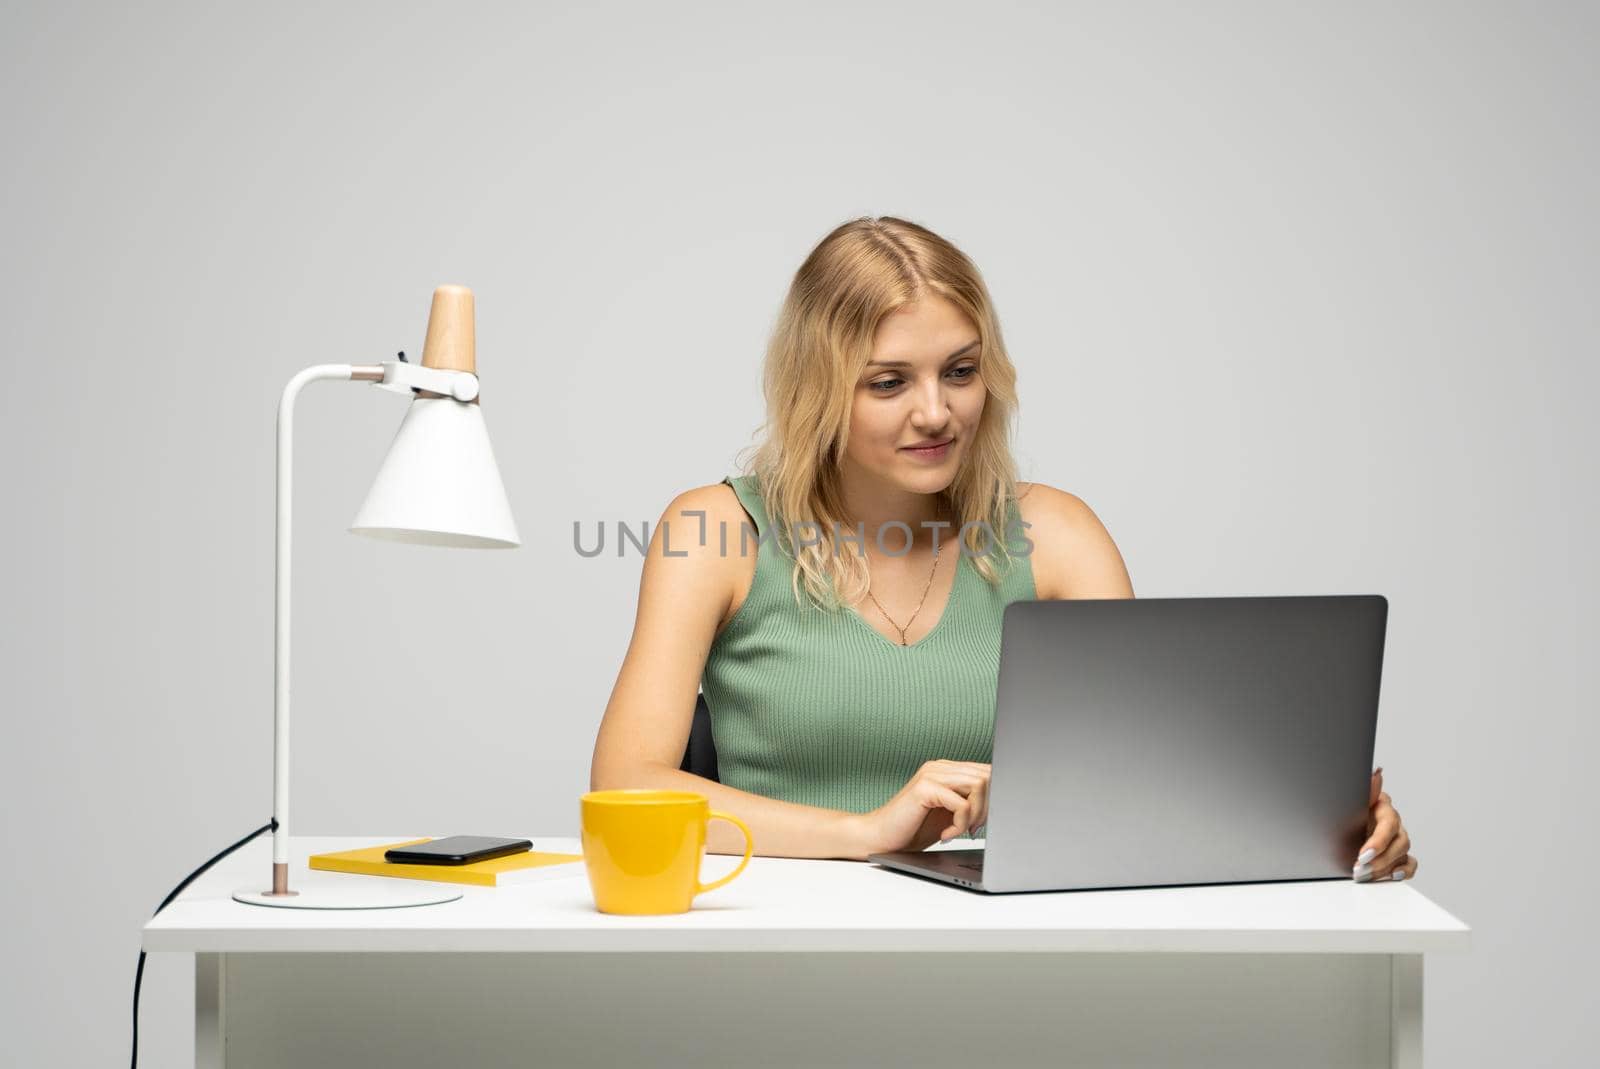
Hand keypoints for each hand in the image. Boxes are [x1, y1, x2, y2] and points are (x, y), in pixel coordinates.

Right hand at [853, 760, 990, 856]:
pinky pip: (962, 804)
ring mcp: (931, 774)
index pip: (988, 772)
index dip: (993, 798)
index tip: (981, 823)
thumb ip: (971, 803)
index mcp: (947, 769)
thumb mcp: (949, 814)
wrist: (880, 838)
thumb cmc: (913, 829)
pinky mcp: (924, 788)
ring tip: (959, 830)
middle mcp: (939, 766)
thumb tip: (1002, 803)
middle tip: (972, 828)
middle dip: (988, 807)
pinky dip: (960, 825)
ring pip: (979, 785)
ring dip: (976, 815)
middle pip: (988, 775)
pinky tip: (945, 835)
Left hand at [1354, 767, 1416, 882]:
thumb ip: (1366, 789)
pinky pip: (1409, 863)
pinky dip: (1404, 871)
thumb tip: (1376, 772)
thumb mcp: (1349, 799)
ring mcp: (1396, 838)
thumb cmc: (1344, 808)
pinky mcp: (1397, 853)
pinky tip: (1392, 876)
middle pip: (1399, 842)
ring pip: (1403, 853)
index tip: (1363, 855)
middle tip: (1360, 869)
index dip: (1378, 842)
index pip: (1388, 825)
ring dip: (1385, 867)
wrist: (1337, 820)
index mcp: (1383, 806)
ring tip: (1366, 875)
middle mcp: (1393, 822)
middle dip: (1379, 859)